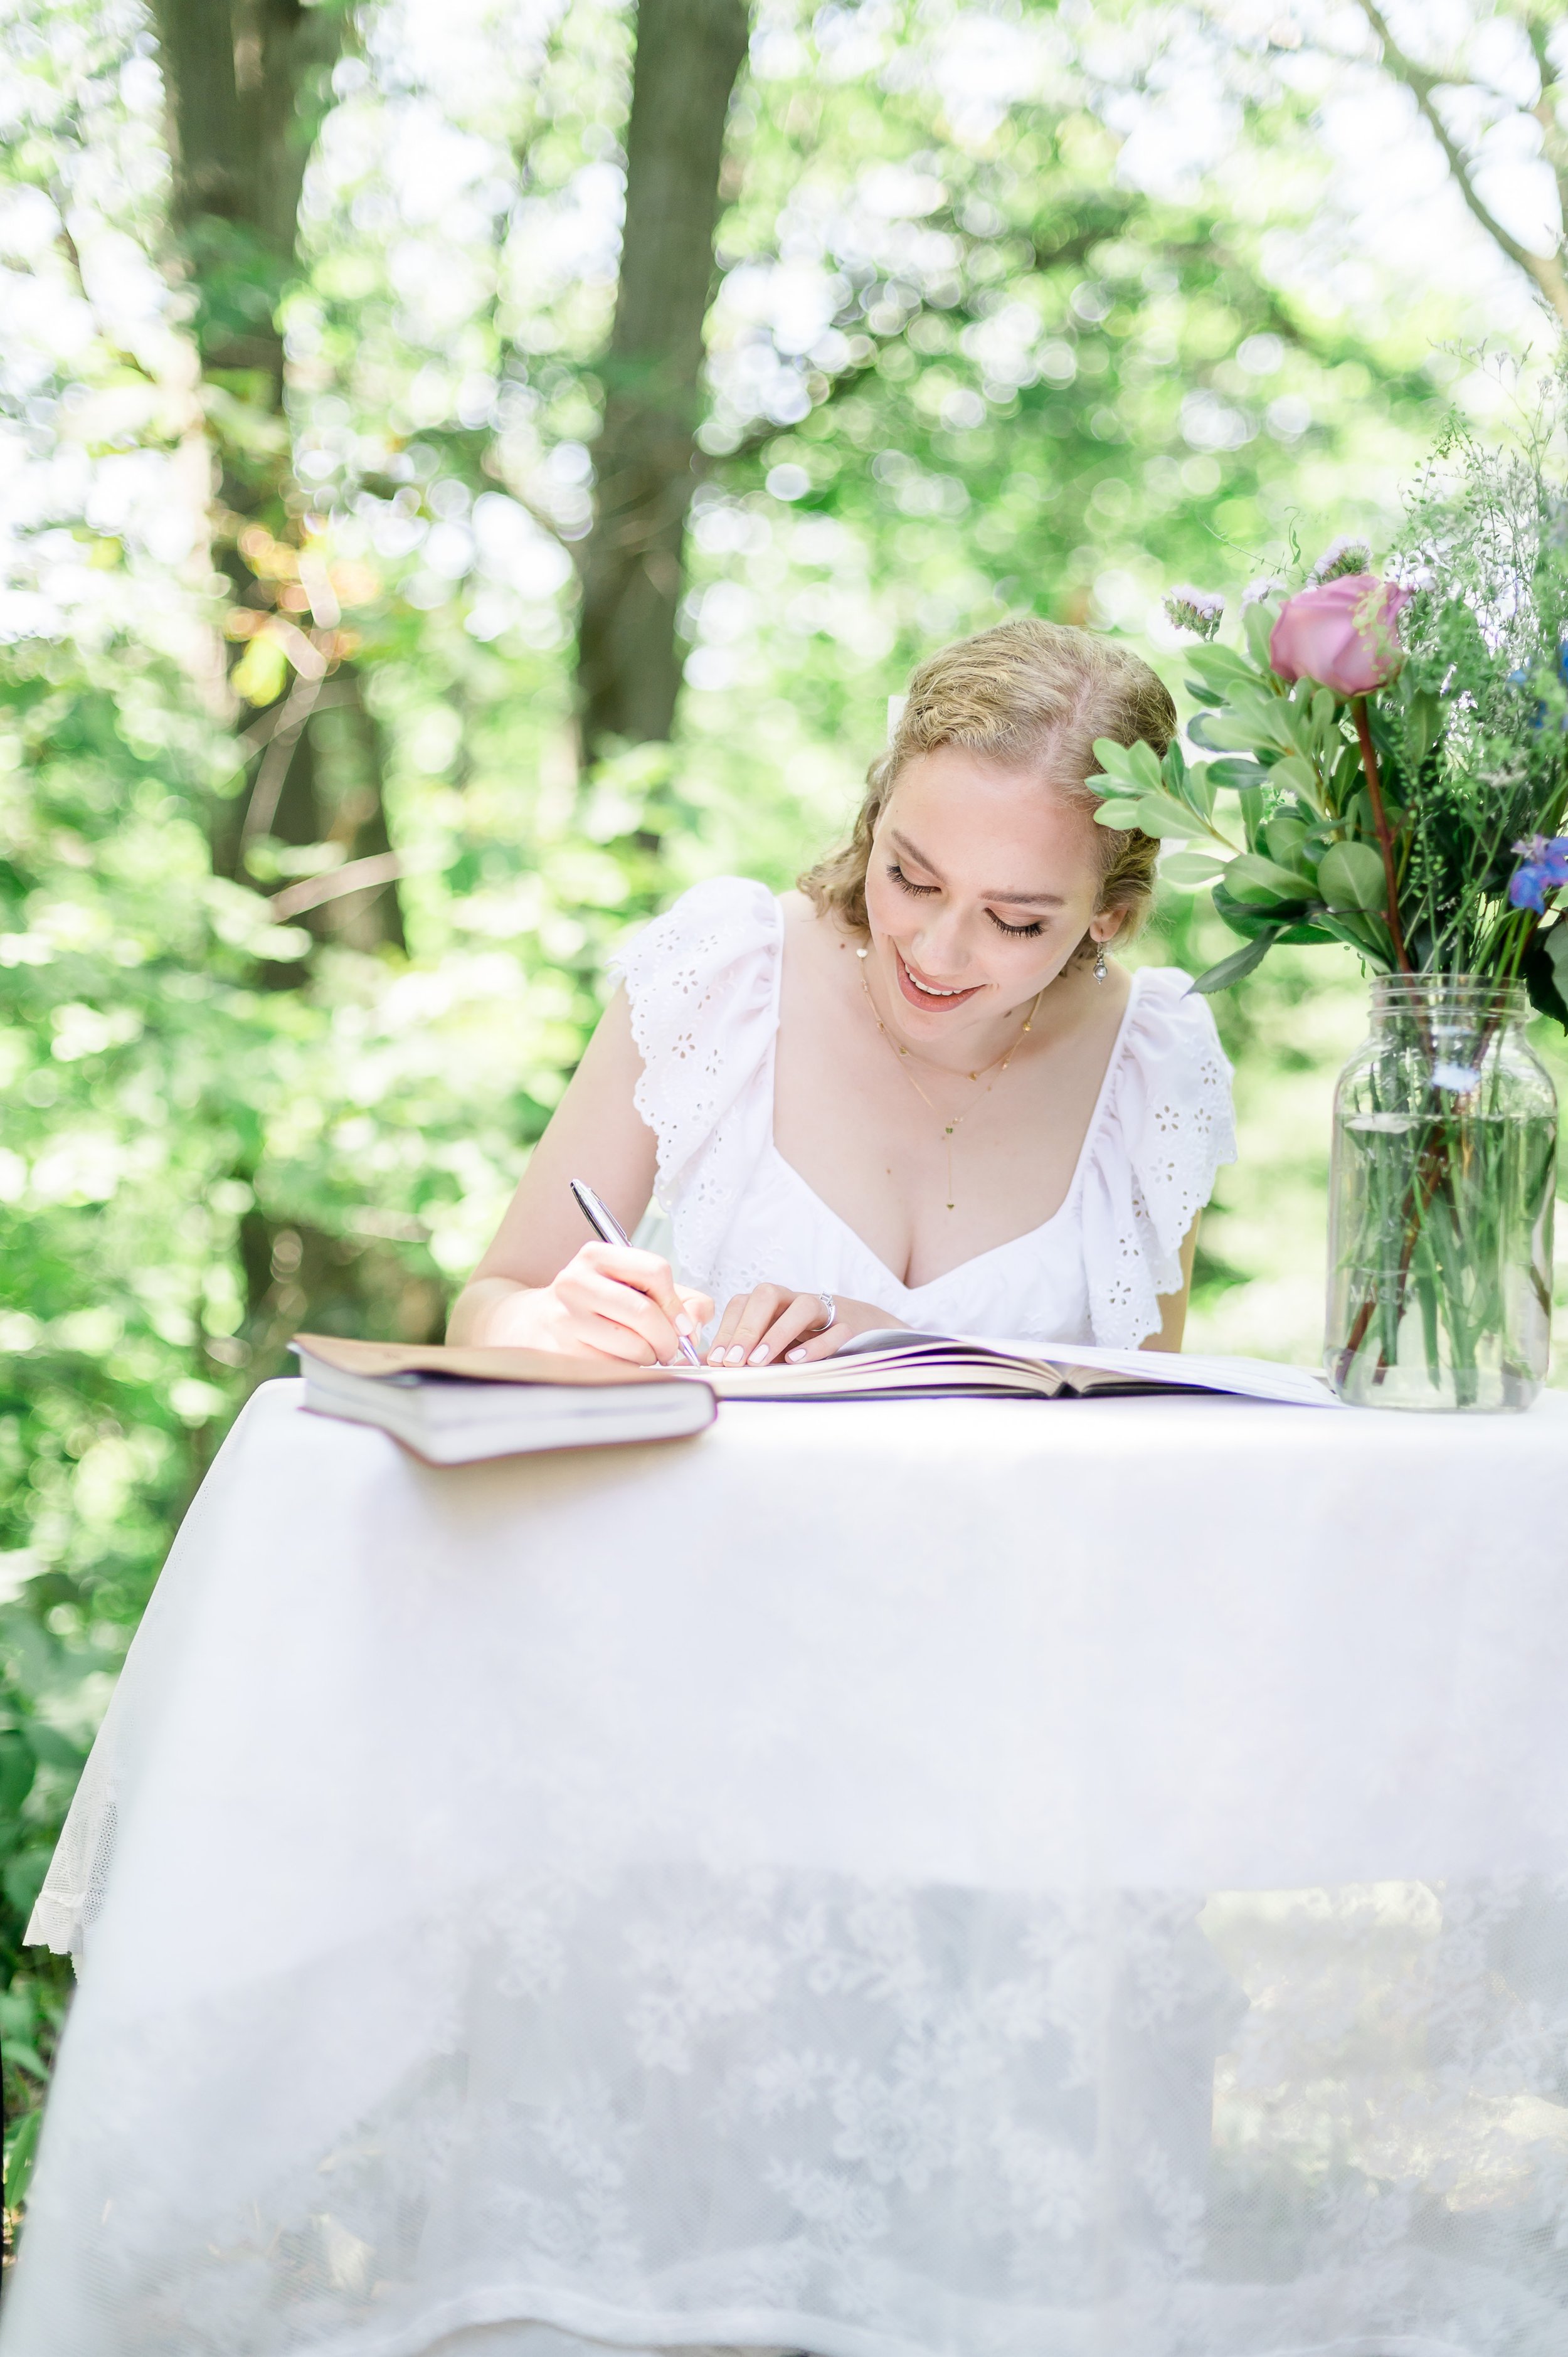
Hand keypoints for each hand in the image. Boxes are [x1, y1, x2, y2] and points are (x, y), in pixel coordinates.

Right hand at [528, 1243, 713, 1365]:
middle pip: (645, 1313)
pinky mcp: (561, 1352)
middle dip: (668, 1338)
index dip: (676, 1304)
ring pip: (633, 1346)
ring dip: (649, 1357)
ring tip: (644, 1354)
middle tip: (670, 1349)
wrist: (535, 1323)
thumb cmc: (596, 1305)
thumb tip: (697, 1321)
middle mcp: (575, 1282)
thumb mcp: (634, 1287)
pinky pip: (615, 1369)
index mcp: (596, 1256)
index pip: (655, 1271)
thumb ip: (679, 1298)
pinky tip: (621, 1362)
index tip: (681, 1323)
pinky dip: (629, 1371)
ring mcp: (564, 1318)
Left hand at [705, 1286, 902, 1367]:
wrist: (859, 1328)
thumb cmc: (804, 1337)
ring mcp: (823, 1310)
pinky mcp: (849, 1325)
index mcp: (771, 1302)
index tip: (716, 1360)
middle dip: (746, 1328)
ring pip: (802, 1306)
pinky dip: (816, 1344)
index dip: (727, 1329)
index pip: (743, 1303)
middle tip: (733, 1361)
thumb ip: (741, 1351)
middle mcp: (794, 1300)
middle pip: (767, 1295)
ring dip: (777, 1332)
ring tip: (759, 1360)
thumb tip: (704, 1363)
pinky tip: (795, 1360)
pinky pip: (835, 1330)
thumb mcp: (770, 1343)